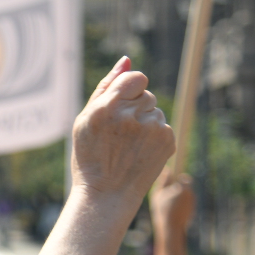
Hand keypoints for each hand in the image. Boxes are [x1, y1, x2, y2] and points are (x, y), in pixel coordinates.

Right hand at [70, 57, 175, 207]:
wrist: (106, 194)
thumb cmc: (91, 155)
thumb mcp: (86, 120)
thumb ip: (106, 87)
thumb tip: (127, 59)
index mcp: (107, 107)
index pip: (137, 78)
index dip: (130, 90)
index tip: (121, 107)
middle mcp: (131, 114)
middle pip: (146, 95)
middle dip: (135, 108)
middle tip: (119, 134)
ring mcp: (152, 127)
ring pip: (155, 111)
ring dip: (145, 123)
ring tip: (128, 146)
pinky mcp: (168, 139)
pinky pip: (163, 126)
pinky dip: (154, 137)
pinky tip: (139, 152)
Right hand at [149, 172, 194, 237]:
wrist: (171, 227)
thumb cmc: (162, 209)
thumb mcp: (158, 194)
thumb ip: (164, 181)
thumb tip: (167, 169)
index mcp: (183, 188)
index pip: (185, 178)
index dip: (179, 180)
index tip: (174, 182)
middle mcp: (191, 194)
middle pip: (186, 188)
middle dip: (178, 191)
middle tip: (168, 197)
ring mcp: (193, 203)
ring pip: (186, 197)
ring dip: (179, 199)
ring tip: (169, 206)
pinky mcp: (193, 211)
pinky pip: (187, 205)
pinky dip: (181, 207)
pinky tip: (173, 212)